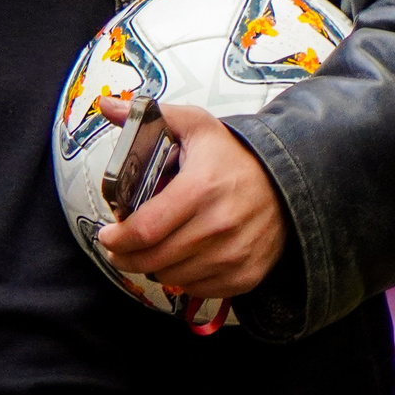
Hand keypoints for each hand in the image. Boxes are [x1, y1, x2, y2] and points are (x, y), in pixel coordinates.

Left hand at [92, 98, 286, 297]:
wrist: (288, 183)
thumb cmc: (233, 155)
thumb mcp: (195, 125)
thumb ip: (149, 115)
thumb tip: (106, 105)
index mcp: (201, 188)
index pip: (146, 229)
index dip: (118, 238)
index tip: (106, 234)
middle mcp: (219, 226)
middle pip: (155, 258)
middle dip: (126, 256)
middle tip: (118, 248)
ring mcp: (235, 255)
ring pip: (173, 277)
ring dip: (153, 267)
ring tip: (149, 251)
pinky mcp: (246, 275)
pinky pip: (199, 289)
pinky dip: (183, 278)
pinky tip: (180, 259)